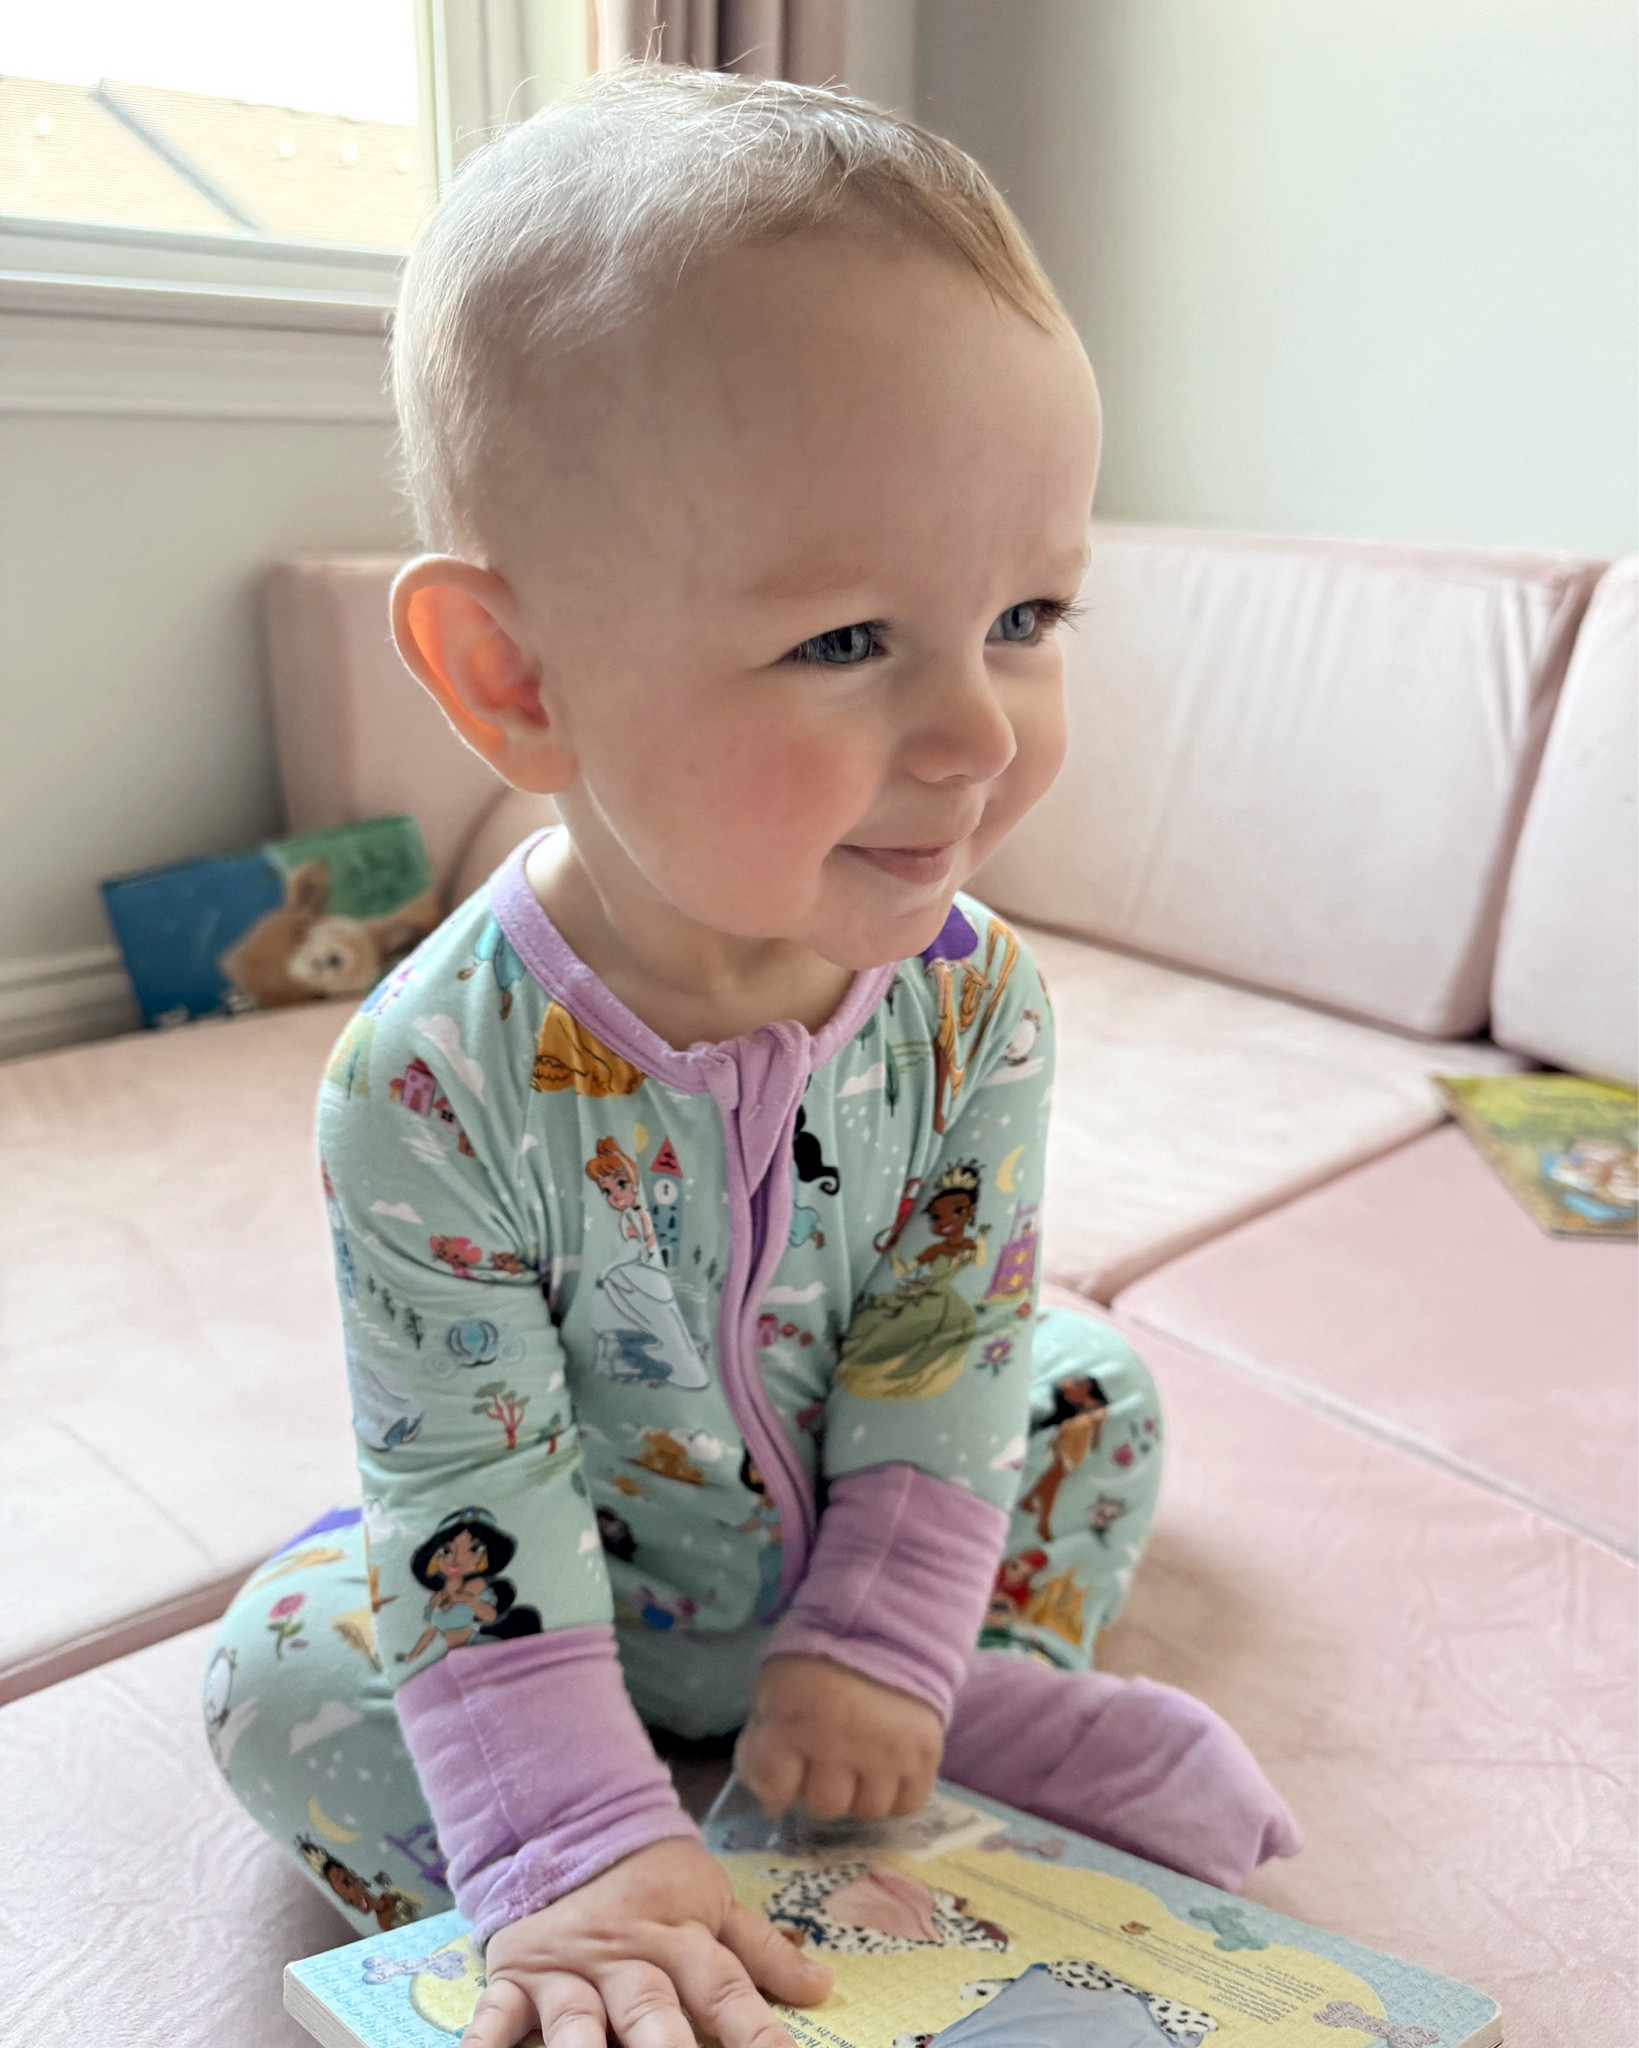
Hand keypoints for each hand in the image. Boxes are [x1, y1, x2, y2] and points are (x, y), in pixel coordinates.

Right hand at [465, 1837, 831, 2047]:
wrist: (569, 1828)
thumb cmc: (652, 1881)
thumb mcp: (713, 1903)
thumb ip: (763, 1951)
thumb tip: (823, 1987)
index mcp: (679, 1937)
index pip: (725, 1987)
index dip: (754, 2029)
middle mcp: (626, 1958)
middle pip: (649, 2009)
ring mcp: (568, 1971)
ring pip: (577, 2020)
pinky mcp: (516, 1977)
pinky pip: (496, 2015)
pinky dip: (483, 2043)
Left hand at [734, 1655, 942, 1822]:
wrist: (883, 1627)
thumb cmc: (816, 1663)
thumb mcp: (772, 1691)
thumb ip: (764, 1743)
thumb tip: (771, 1799)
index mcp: (793, 1721)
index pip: (774, 1790)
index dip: (776, 1787)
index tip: (784, 1775)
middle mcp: (840, 1743)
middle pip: (826, 1806)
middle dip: (820, 1788)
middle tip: (825, 1764)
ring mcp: (885, 1752)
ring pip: (868, 1809)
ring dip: (860, 1793)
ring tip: (860, 1766)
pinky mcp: (924, 1754)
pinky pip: (907, 1803)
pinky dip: (896, 1794)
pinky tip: (888, 1772)